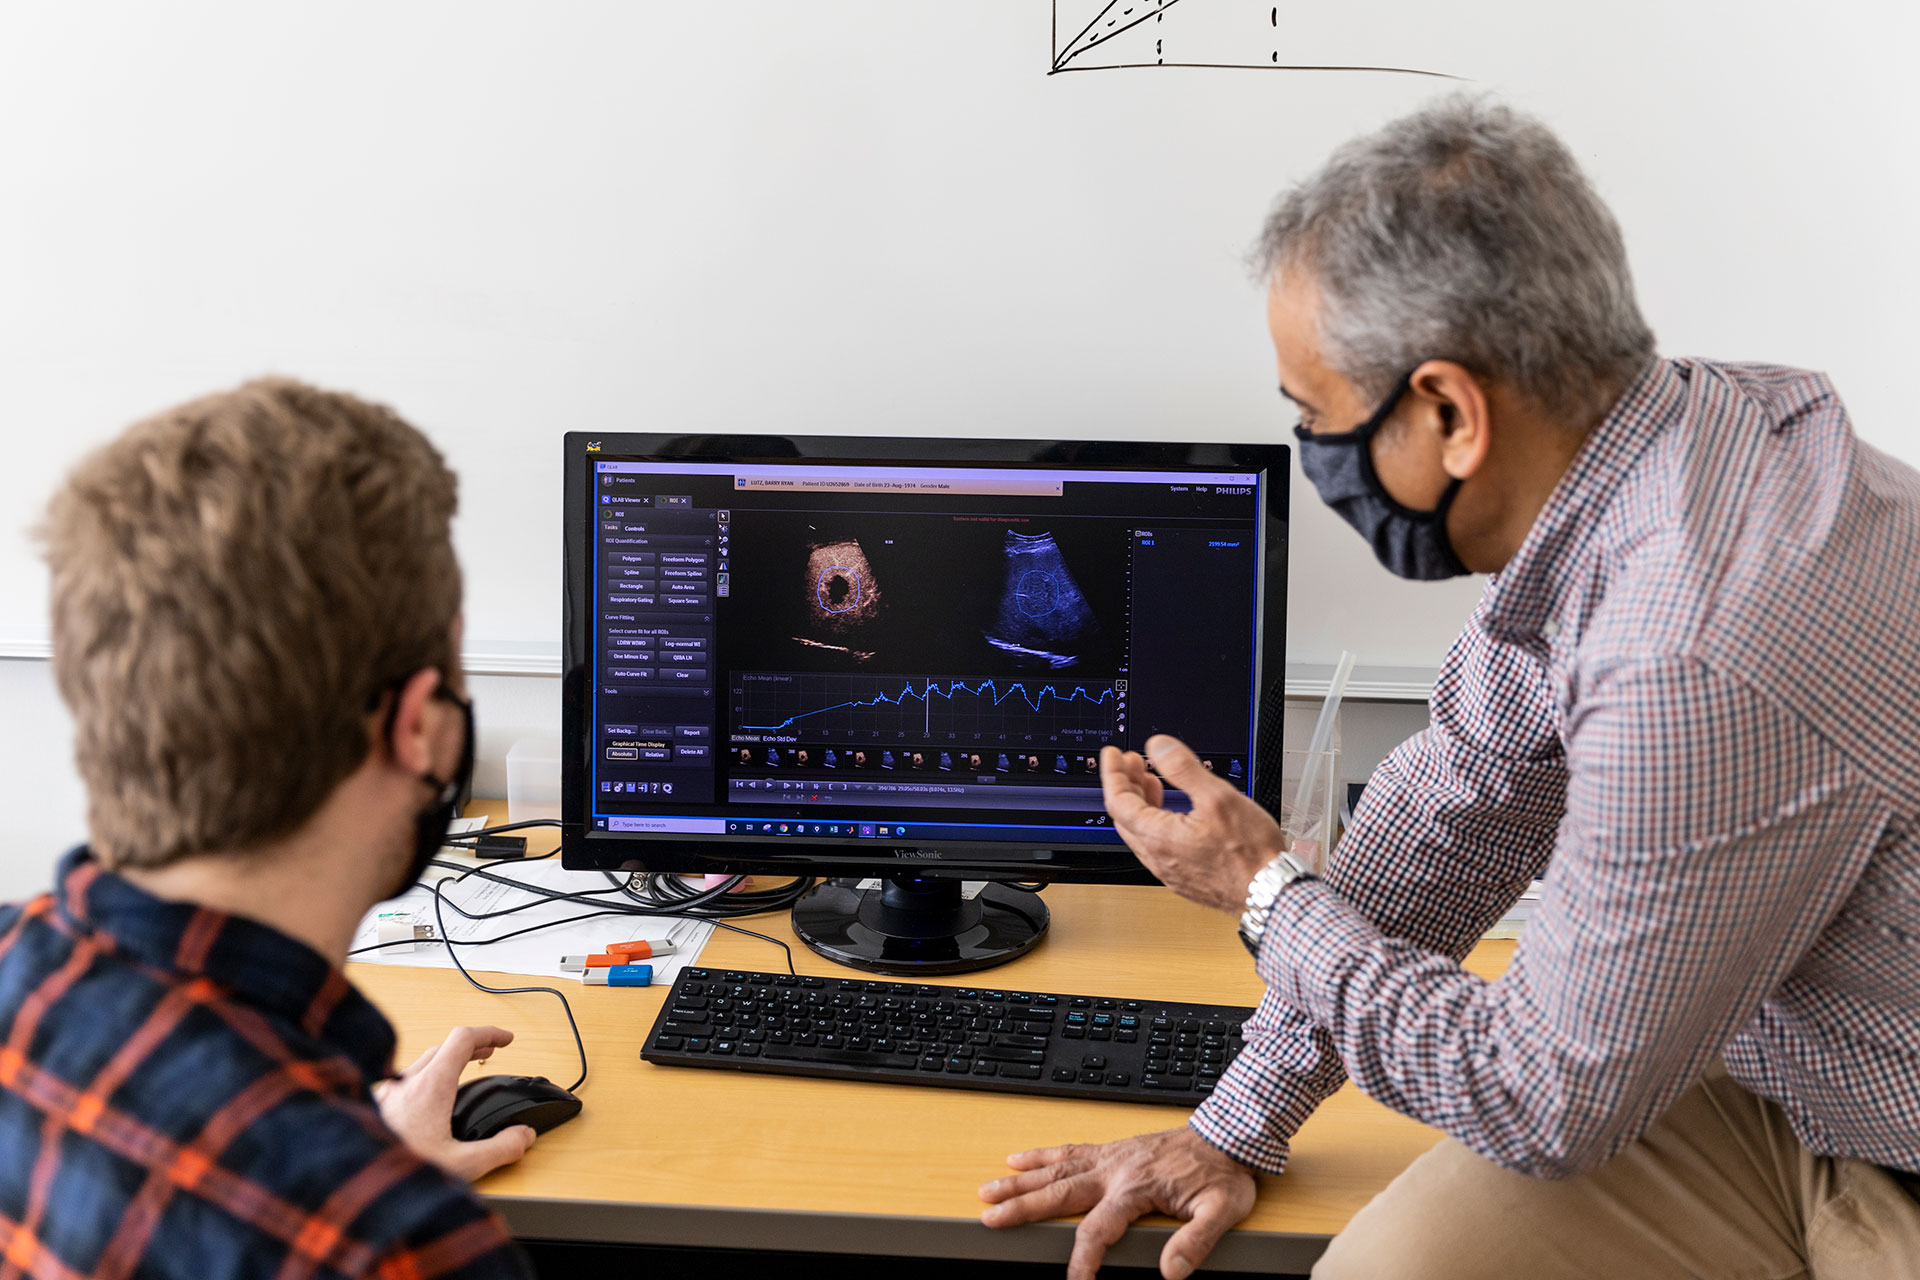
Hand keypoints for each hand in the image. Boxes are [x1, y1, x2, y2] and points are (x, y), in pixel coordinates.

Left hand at [373, 1025, 537, 1182]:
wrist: (351, 1184)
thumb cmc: (395, 1175)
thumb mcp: (461, 1167)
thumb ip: (499, 1150)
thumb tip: (522, 1137)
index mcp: (429, 1087)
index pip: (463, 1038)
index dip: (490, 1033)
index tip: (506, 1040)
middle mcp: (404, 1082)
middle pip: (444, 1047)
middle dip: (471, 1046)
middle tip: (489, 1054)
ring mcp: (386, 1093)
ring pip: (421, 1062)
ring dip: (446, 1061)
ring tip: (461, 1073)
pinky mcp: (373, 1108)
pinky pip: (402, 1080)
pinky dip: (424, 1078)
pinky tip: (425, 1101)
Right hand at [979, 1127, 1256, 1279]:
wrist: (1227, 1136)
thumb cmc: (1223, 1174)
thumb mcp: (1222, 1211)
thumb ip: (1196, 1242)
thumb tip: (1172, 1272)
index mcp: (1136, 1189)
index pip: (1099, 1230)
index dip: (1084, 1261)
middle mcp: (1115, 1170)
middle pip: (1059, 1192)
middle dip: (1022, 1208)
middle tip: (990, 1220)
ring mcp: (1110, 1157)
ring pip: (1055, 1169)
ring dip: (1019, 1181)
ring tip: (987, 1190)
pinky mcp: (1111, 1149)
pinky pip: (1068, 1150)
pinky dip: (1040, 1155)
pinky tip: (1018, 1159)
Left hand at [1101, 735, 1284, 913]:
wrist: (1270, 893)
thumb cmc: (1250, 853)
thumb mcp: (1218, 797)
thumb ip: (1183, 769)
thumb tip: (1158, 747)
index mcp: (1158, 837)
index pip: (1118, 801)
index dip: (1112, 773)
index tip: (1112, 755)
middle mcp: (1157, 858)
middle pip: (1125, 817)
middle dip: (1126, 784)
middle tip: (1135, 763)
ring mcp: (1169, 871)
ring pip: (1141, 832)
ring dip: (1141, 803)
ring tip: (1153, 781)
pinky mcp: (1183, 878)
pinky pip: (1156, 846)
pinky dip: (1155, 821)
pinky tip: (1174, 812)